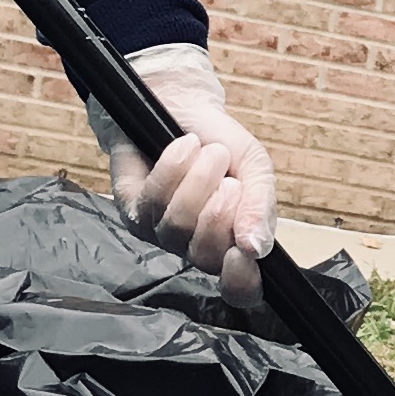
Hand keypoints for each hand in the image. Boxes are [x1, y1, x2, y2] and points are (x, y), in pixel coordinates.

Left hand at [100, 45, 275, 305]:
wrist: (181, 105)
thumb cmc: (220, 142)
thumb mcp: (254, 168)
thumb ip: (261, 207)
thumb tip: (257, 248)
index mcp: (234, 244)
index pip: (241, 290)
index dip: (242, 281)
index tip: (244, 251)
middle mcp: (195, 247)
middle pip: (205, 257)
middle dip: (220, 213)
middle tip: (229, 179)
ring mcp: (161, 233)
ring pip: (178, 226)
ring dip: (198, 181)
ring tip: (208, 152)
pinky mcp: (133, 211)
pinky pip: (153, 200)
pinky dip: (174, 167)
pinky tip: (184, 146)